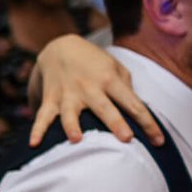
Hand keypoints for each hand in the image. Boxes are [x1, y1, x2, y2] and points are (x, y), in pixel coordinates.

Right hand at [28, 34, 161, 147]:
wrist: (60, 47)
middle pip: (105, 108)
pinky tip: (33, 143)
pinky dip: (37, 130)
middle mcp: (89, 87)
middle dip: (115, 123)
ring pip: (70, 113)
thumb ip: (126, 87)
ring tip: (76, 140)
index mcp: (110, 80)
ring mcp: (68, 94)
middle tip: (126, 138)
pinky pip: (43, 116)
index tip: (159, 141)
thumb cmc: (94, 62)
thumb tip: (134, 110)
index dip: (147, 123)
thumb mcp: (115, 67)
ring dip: (72, 126)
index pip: (133, 103)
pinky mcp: (51, 98)